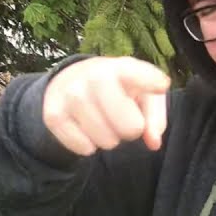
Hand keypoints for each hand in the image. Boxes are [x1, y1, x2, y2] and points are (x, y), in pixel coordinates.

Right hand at [43, 56, 169, 155]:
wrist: (69, 80)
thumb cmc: (118, 90)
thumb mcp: (141, 95)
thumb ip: (155, 117)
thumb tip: (153, 143)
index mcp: (121, 68)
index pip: (137, 74)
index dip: (150, 81)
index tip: (162, 85)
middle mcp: (93, 76)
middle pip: (131, 127)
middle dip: (132, 130)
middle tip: (123, 119)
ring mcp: (71, 95)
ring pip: (107, 142)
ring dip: (110, 139)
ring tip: (104, 122)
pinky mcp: (54, 115)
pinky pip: (84, 148)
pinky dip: (89, 146)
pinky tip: (87, 129)